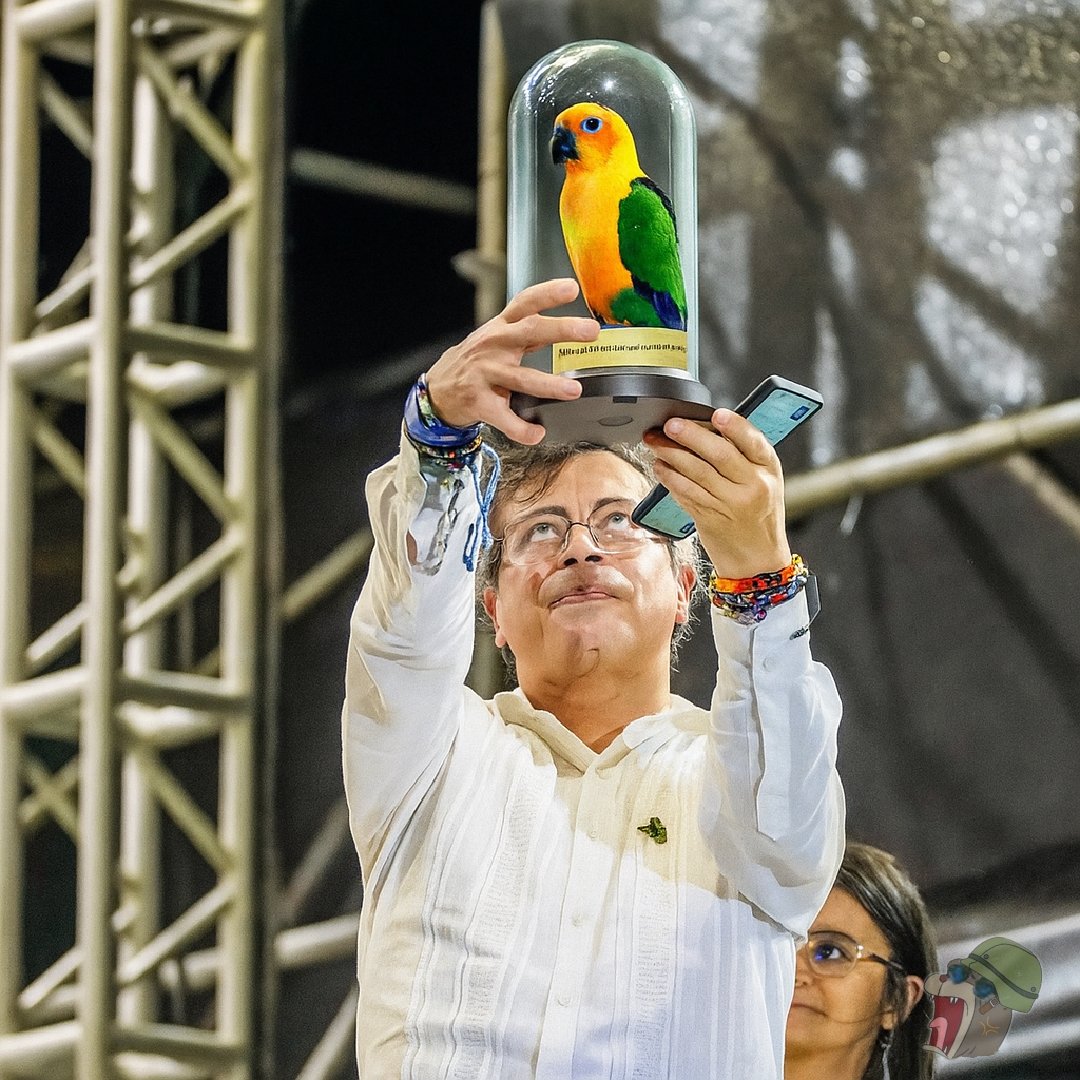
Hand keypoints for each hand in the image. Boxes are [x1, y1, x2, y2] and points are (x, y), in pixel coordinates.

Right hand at [424, 279, 598, 443]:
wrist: (438, 391)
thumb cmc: (476, 362)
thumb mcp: (496, 338)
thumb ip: (527, 331)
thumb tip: (571, 327)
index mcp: (501, 327)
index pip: (525, 303)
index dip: (548, 293)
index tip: (572, 288)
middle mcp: (494, 346)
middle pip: (530, 331)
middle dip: (561, 329)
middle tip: (590, 331)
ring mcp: (486, 374)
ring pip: (521, 378)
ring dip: (549, 384)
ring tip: (573, 390)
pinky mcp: (480, 402)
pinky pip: (504, 417)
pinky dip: (521, 428)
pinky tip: (536, 433)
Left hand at [643, 410, 790, 578]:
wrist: (757, 558)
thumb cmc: (758, 513)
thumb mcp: (764, 480)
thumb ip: (743, 455)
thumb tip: (703, 426)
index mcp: (769, 468)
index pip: (753, 441)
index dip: (735, 426)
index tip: (717, 414)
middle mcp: (753, 485)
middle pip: (719, 454)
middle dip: (690, 436)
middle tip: (670, 425)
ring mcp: (731, 504)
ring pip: (696, 472)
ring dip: (671, 454)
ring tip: (655, 442)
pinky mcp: (710, 518)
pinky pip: (685, 493)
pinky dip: (669, 477)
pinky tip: (659, 466)